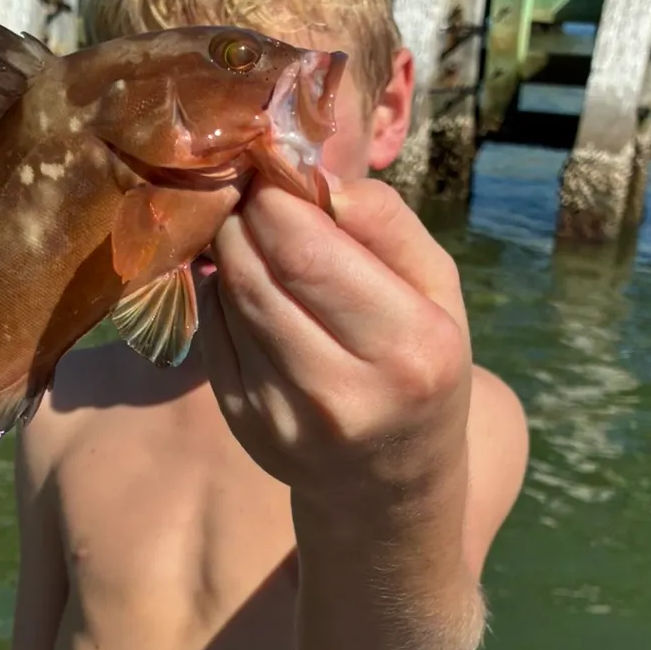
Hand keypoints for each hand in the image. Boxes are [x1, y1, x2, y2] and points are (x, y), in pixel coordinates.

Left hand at [200, 178, 471, 518]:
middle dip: (245, 218)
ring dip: (230, 251)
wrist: (391, 477)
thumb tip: (314, 176)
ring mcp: (283, 416)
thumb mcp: (437, 288)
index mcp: (409, 348)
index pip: (306, 251)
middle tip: (254, 194)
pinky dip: (223, 294)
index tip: (274, 172)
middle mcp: (343, 393)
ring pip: (229, 298)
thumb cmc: (421, 361)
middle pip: (256, 273)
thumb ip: (386, 222)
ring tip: (253, 233)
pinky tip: (252, 289)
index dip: (274, 199)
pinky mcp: (243, 422)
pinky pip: (213, 331)